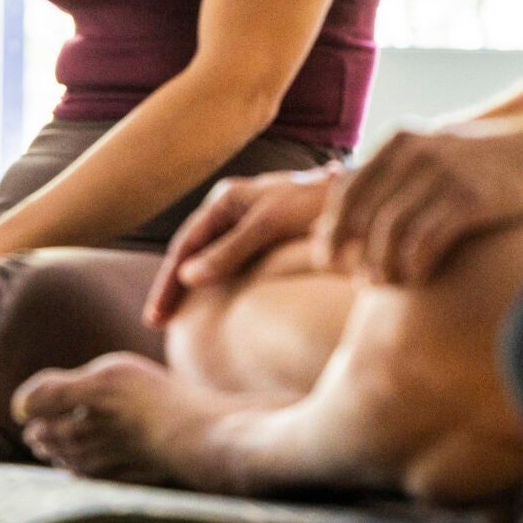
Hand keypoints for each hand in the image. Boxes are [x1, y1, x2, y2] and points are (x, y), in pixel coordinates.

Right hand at [145, 166, 338, 327]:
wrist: (366, 202)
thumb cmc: (320, 206)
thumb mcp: (270, 225)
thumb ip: (230, 250)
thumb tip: (187, 277)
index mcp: (227, 198)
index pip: (185, 245)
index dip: (168, 283)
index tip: (157, 318)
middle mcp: (235, 209)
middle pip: (194, 252)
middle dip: (175, 287)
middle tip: (157, 324)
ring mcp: (252, 225)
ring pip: (212, 260)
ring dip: (195, 288)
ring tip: (181, 322)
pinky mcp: (270, 243)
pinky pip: (234, 267)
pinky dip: (220, 287)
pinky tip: (217, 309)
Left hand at [312, 122, 522, 285]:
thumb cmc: (490, 162)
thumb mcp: (439, 149)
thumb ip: (400, 172)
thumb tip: (353, 207)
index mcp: (401, 140)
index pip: (348, 189)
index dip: (332, 228)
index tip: (330, 259)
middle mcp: (416, 151)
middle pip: (362, 214)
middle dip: (353, 254)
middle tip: (360, 282)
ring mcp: (444, 173)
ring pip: (389, 231)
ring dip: (382, 265)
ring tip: (385, 285)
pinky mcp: (471, 198)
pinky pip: (426, 240)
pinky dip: (414, 265)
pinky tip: (418, 279)